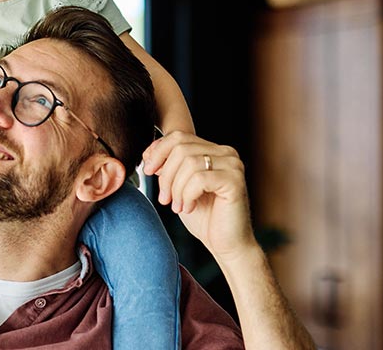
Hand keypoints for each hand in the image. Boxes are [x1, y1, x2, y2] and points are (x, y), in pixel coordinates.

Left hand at [142, 131, 255, 260]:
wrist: (226, 245)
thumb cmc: (203, 217)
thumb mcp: (179, 187)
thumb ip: (168, 167)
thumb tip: (149, 154)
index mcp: (213, 150)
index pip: (178, 136)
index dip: (158, 151)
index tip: (148, 170)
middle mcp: (226, 153)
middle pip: (180, 147)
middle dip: (166, 174)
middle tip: (164, 198)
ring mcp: (233, 165)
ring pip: (188, 162)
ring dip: (176, 188)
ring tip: (177, 206)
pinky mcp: (234, 181)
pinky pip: (199, 179)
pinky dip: (187, 195)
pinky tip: (188, 208)